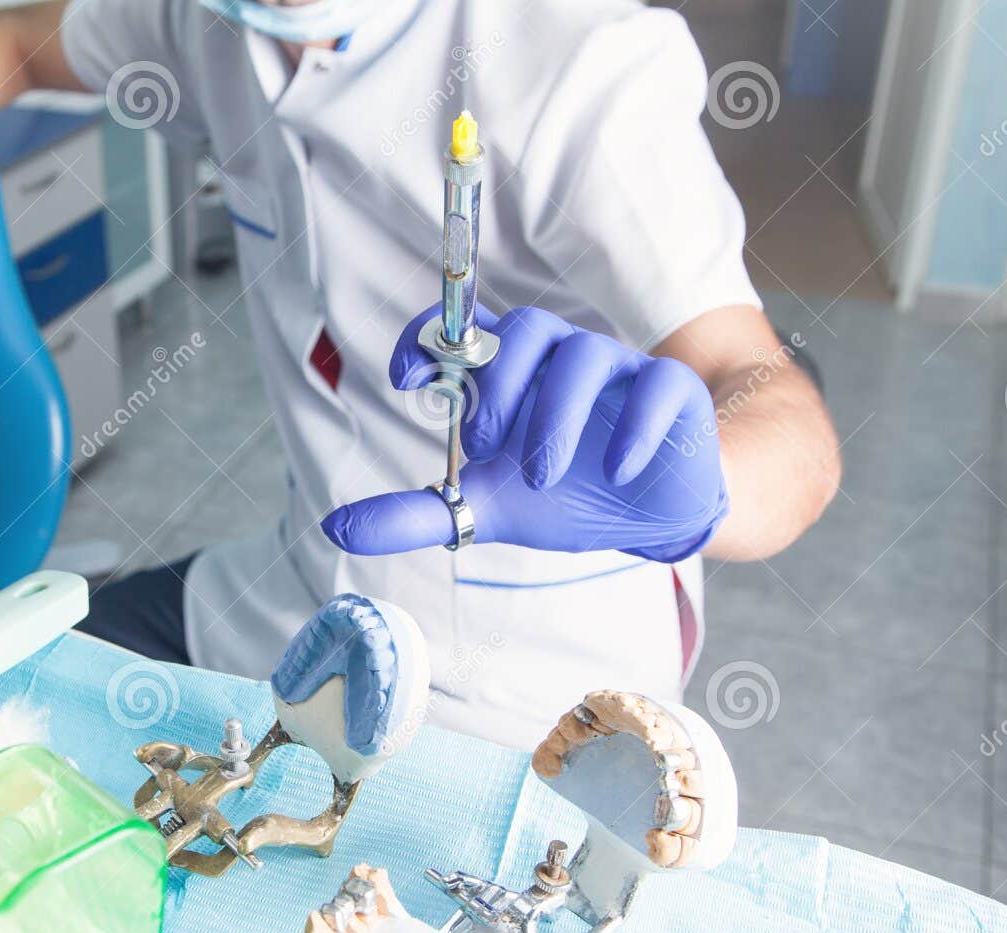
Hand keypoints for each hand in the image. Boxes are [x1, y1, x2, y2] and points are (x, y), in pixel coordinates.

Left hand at [323, 306, 729, 561]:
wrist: (649, 518)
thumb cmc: (563, 496)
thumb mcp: (482, 509)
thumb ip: (412, 515)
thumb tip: (335, 529)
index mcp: (512, 375)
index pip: (465, 328)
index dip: (429, 335)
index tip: (405, 378)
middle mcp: (560, 359)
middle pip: (525, 329)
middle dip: (497, 385)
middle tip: (481, 447)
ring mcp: (618, 370)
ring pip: (584, 353)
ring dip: (554, 416)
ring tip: (538, 478)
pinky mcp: (672, 393)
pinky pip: (657, 386)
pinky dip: (632, 428)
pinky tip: (613, 472)